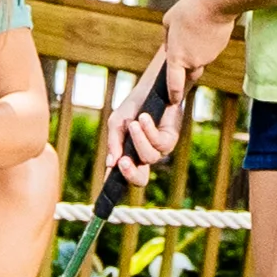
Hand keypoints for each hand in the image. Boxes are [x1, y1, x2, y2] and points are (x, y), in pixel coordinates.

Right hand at [107, 59, 191, 181]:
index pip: (121, 176)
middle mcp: (143, 156)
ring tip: (134, 123)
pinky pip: (160, 144)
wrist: (153, 87)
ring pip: (149, 158)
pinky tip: (143, 118)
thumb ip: (114, 143)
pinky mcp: (170, 139)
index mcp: (128, 154)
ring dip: (139, 140)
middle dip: (130, 173)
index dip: (114, 186)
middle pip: (140, 180)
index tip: (105, 189)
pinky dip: (149, 131)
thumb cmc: (134, 106)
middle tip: (122, 162)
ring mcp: (158, 149)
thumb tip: (111, 165)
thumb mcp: (117, 123)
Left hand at [149, 0, 234, 98]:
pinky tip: (204, 29)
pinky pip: (208, 52)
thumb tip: (171, 47)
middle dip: (185, 71)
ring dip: (195, 52)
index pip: (174, 84)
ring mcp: (208, 57)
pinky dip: (205, 45)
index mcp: (177, 57)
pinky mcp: (219, 50)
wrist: (216, 4)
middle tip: (182, 54)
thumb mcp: (168, 21)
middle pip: (188, 74)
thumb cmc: (189, 10)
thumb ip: (167, 39)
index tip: (173, 101)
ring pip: (199, 61)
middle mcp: (193, 62)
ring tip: (193, 30)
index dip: (173, 95)